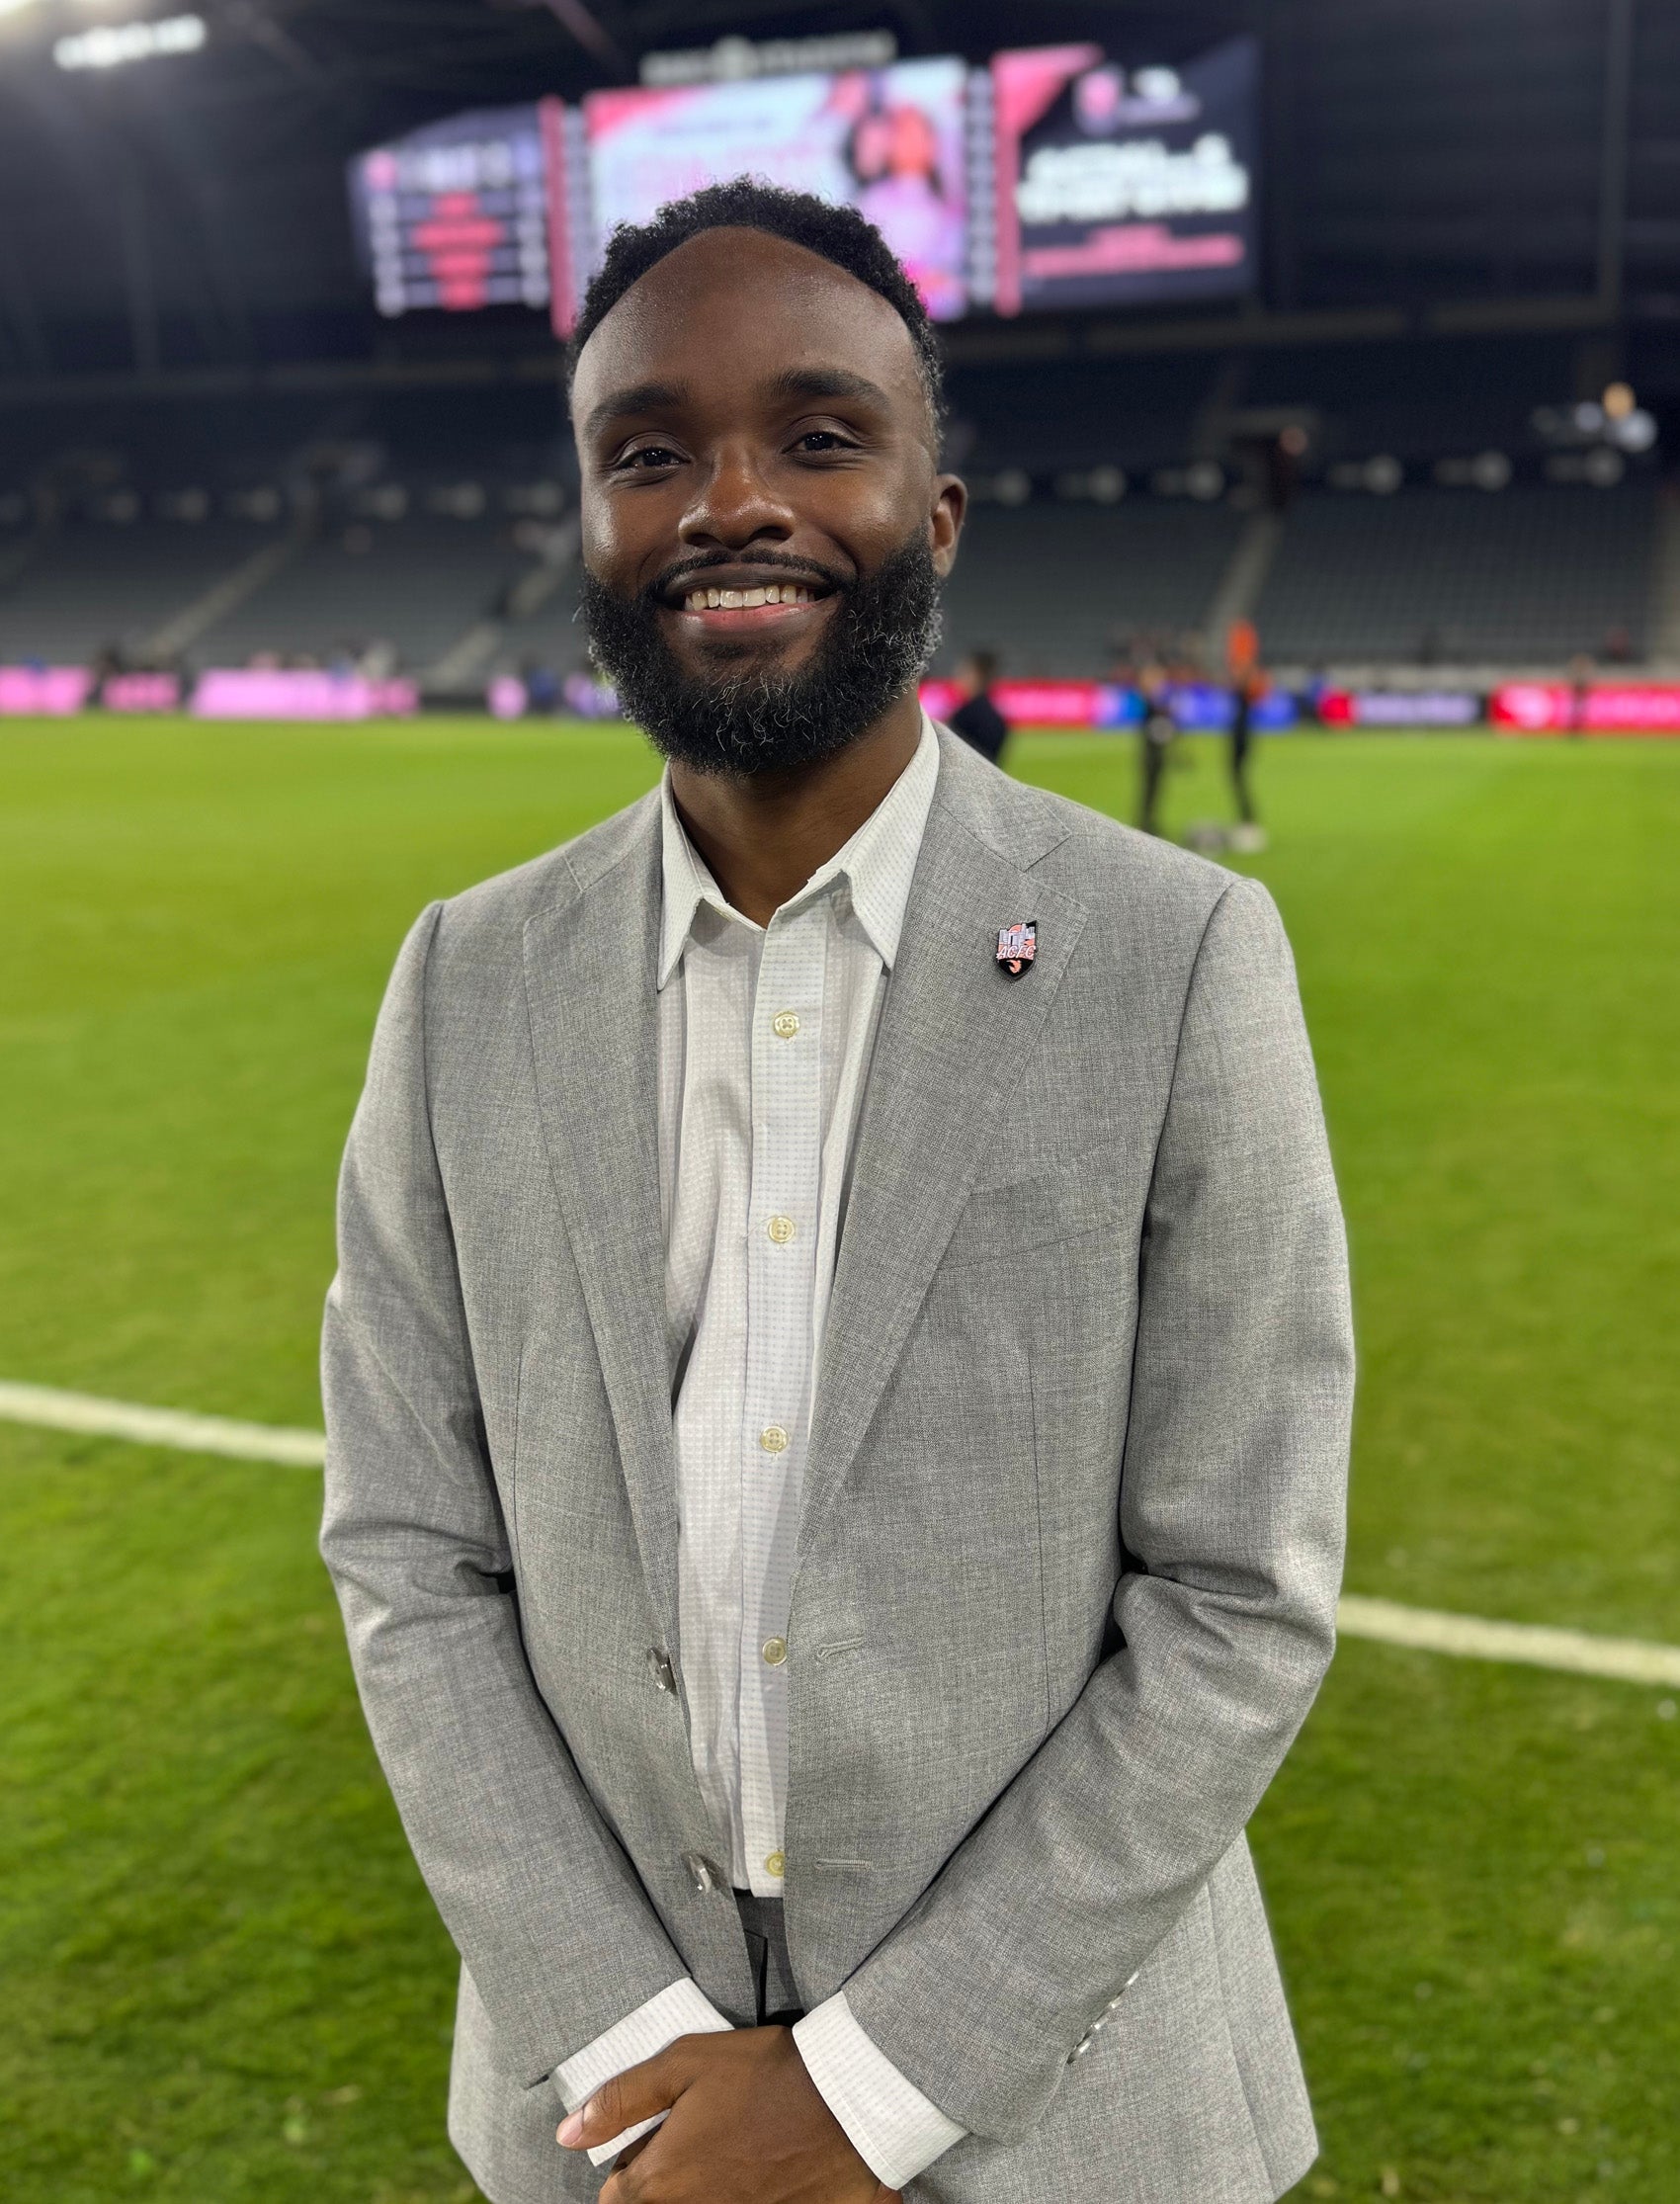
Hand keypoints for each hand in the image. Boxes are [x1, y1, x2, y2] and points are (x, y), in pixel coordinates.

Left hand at [556, 2027, 899, 2203]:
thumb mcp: (686, 2064)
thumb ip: (621, 2100)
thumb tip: (566, 2133)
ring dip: (694, 2193)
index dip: (629, 2167)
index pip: (616, 2197)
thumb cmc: (764, 2074)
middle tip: (693, 2148)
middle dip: (660, 2186)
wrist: (844, 2100)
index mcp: (661, 2180)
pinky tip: (750, 2174)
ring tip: (722, 2160)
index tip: (653, 2142)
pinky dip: (731, 2198)